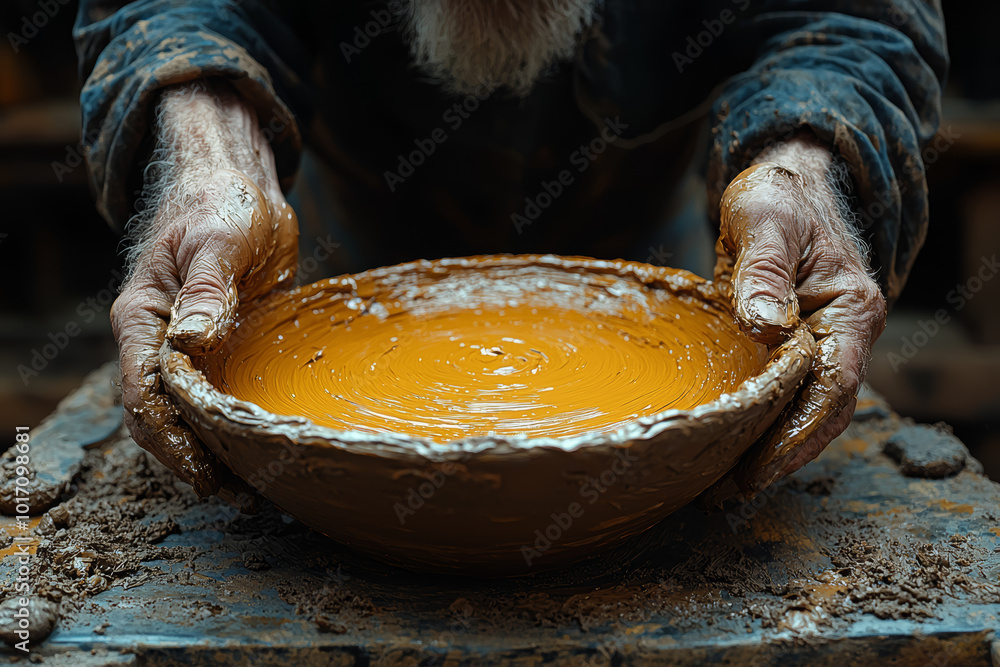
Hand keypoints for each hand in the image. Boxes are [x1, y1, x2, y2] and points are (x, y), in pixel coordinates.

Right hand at [111, 80, 297, 505]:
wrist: (237, 183)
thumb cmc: (220, 202)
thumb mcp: (217, 240)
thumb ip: (205, 291)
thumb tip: (191, 343)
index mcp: (143, 316)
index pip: (144, 391)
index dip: (170, 437)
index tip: (206, 470)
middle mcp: (159, 339)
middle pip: (160, 416)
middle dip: (191, 459)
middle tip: (238, 494)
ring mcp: (189, 348)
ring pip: (188, 414)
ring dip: (212, 451)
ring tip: (252, 488)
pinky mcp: (221, 347)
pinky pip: (220, 396)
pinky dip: (233, 427)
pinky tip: (261, 448)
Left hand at [714, 132, 885, 494]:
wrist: (784, 183)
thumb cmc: (778, 196)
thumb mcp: (766, 222)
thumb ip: (765, 271)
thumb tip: (763, 325)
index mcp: (849, 310)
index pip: (833, 386)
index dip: (798, 433)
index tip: (758, 469)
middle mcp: (842, 336)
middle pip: (820, 413)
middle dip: (779, 457)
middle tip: (726, 493)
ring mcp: (818, 344)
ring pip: (801, 410)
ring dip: (767, 449)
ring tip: (720, 487)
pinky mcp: (789, 346)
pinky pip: (780, 394)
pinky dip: (758, 424)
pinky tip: (724, 447)